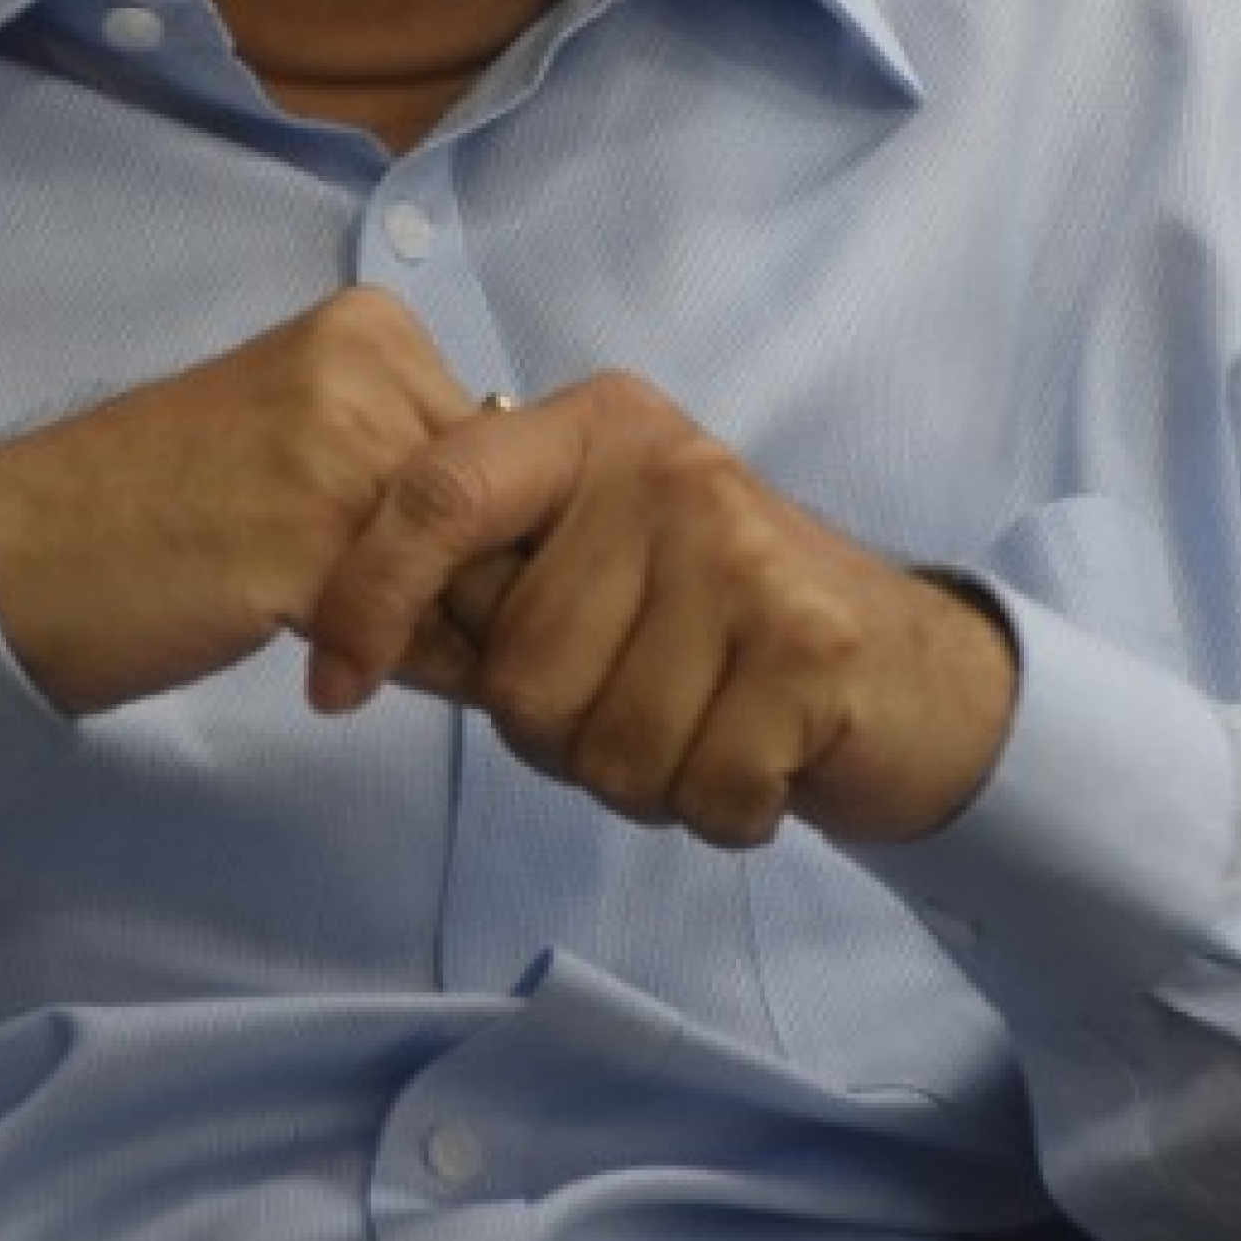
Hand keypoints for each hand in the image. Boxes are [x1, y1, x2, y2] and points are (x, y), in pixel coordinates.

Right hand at [0, 286, 488, 715]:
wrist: (21, 553)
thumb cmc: (156, 507)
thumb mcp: (299, 437)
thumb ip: (402, 458)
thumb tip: (533, 544)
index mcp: (371, 327)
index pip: (504, 450)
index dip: (482, 539)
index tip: (426, 588)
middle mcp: (370, 369)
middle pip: (503, 513)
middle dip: (473, 594)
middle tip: (400, 638)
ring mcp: (341, 453)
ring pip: (471, 582)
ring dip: (437, 643)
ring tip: (351, 650)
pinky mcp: (311, 547)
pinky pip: (415, 639)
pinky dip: (392, 674)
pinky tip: (325, 675)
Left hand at [302, 374, 1017, 848]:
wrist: (909, 674)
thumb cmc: (717, 629)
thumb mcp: (595, 563)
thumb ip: (487, 577)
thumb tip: (333, 625)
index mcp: (594, 430)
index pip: (438, 493)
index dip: (368, 597)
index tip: (331, 689)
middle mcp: (666, 469)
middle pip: (519, 670)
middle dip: (558, 734)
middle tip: (635, 706)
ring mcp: (743, 551)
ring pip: (601, 745)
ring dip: (642, 780)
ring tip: (699, 728)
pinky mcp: (808, 645)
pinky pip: (696, 789)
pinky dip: (720, 810)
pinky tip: (759, 758)